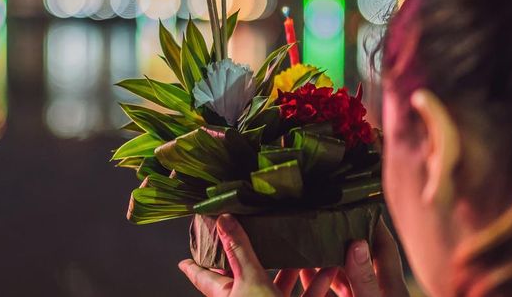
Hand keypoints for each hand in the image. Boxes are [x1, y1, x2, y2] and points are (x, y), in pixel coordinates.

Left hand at [178, 214, 339, 296]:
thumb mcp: (251, 280)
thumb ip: (240, 251)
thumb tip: (223, 221)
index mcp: (228, 296)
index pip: (204, 277)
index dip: (194, 266)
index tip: (184, 259)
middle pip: (245, 277)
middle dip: (253, 258)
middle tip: (250, 237)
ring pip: (279, 285)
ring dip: (290, 269)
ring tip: (298, 249)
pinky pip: (303, 296)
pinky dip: (314, 284)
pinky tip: (327, 270)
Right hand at [269, 220, 408, 296]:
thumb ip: (364, 279)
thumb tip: (356, 243)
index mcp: (389, 286)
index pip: (383, 246)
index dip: (372, 223)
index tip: (356, 204)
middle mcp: (379, 293)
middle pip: (359, 259)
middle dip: (339, 241)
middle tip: (318, 223)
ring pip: (345, 280)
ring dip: (325, 265)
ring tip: (303, 248)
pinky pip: (338, 295)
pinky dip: (321, 287)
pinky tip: (303, 280)